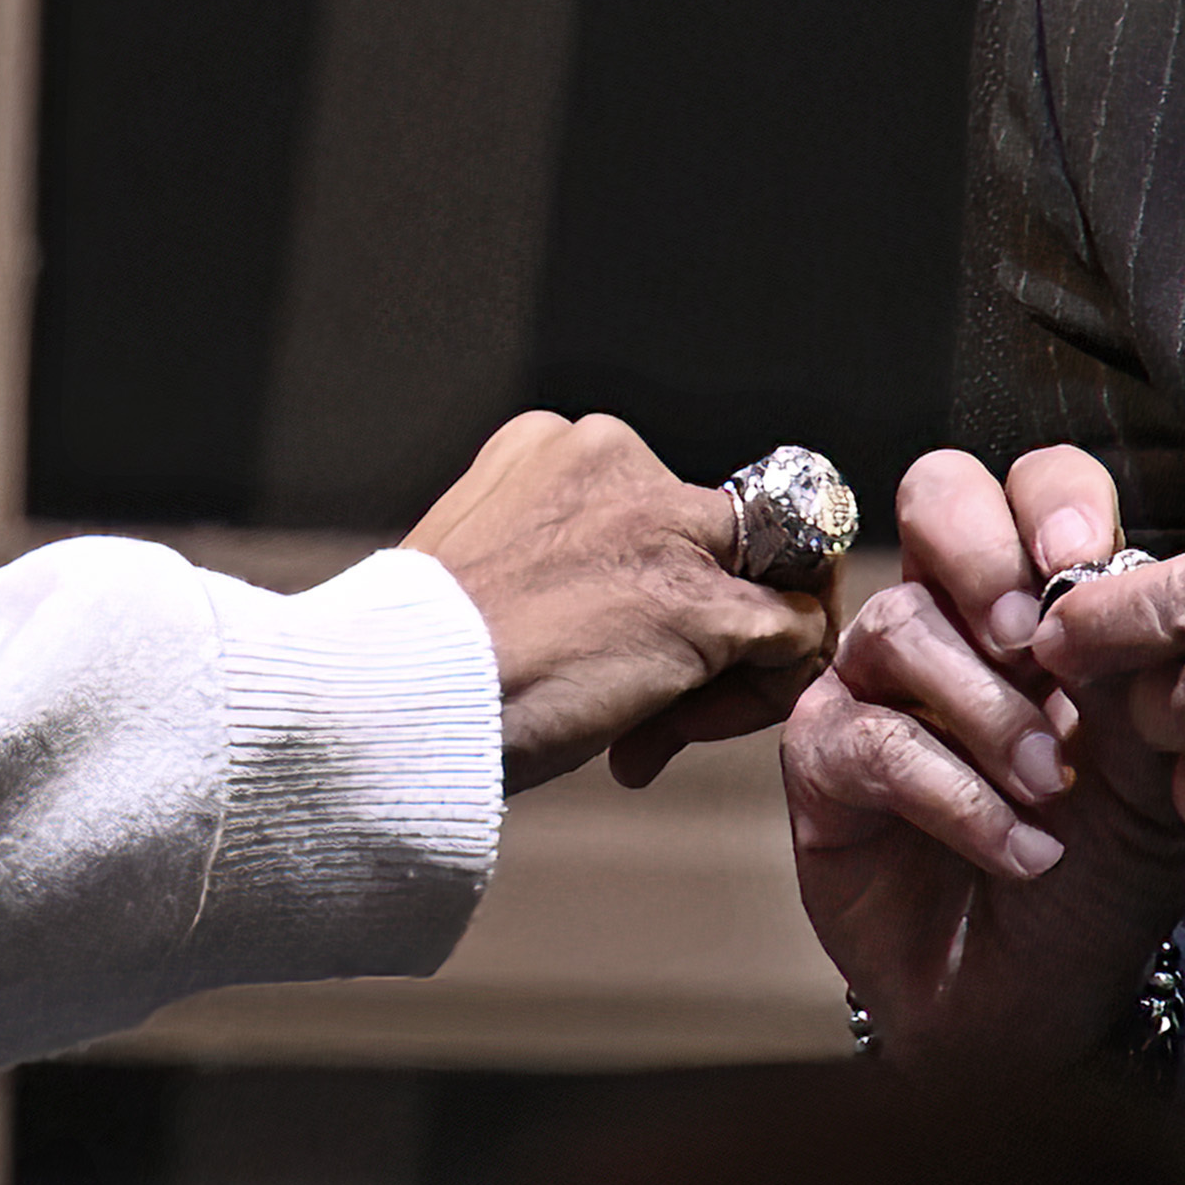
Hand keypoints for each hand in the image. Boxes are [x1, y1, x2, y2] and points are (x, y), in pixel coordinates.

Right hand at [407, 410, 837, 790]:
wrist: (393, 696)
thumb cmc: (419, 661)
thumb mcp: (483, 572)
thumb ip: (554, 562)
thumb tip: (615, 614)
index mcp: (556, 446)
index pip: (660, 505)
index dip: (647, 585)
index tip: (597, 651)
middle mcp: (619, 461)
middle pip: (723, 538)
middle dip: (694, 627)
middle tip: (635, 707)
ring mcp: (665, 530)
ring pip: (771, 581)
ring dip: (728, 667)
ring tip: (650, 734)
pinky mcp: (698, 604)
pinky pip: (791, 636)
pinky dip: (760, 693)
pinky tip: (672, 738)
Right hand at [783, 445, 1184, 1066]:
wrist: (1045, 1001)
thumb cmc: (1099, 874)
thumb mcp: (1154, 775)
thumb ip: (1138, 681)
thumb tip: (1112, 596)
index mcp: (1038, 596)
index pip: (1032, 484)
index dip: (1052, 501)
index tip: (1084, 566)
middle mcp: (951, 618)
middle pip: (935, 494)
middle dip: (983, 554)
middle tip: (1035, 644)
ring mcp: (875, 683)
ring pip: (901, 626)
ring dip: (991, 713)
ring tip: (1054, 790)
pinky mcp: (823, 763)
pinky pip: (873, 742)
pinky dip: (958, 799)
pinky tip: (1021, 850)